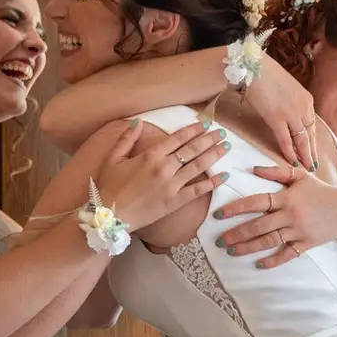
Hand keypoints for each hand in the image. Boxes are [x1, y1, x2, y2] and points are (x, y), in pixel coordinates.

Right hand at [94, 120, 228, 230]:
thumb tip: (137, 121)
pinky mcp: (175, 201)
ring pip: (198, 166)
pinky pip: (198, 190)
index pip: (178, 138)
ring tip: (226, 146)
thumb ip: (126, 139)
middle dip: (209, 139)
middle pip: (192, 149)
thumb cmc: (109, 186)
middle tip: (222, 132)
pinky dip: (213, 182)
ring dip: (214, 154)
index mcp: (150, 155)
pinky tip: (225, 175)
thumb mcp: (113, 158)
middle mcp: (164, 167)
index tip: (205, 123)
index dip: (193, 129)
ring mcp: (172, 185)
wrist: (110, 215)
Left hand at [211, 164, 336, 268]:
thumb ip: (276, 172)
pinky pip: (287, 254)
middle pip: (258, 226)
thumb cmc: (321, 191)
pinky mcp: (306, 244)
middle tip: (220, 240)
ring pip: (269, 241)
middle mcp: (290, 216)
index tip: (219, 214)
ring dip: (248, 248)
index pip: (256, 202)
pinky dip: (273, 261)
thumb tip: (253, 169)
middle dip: (237, 234)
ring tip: (231, 251)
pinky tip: (259, 264)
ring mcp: (298, 232)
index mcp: (286, 198)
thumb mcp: (300, 176)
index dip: (236, 208)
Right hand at [242, 57, 320, 171]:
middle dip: (312, 152)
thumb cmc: (266, 74)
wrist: (254, 66)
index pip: (312, 125)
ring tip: (307, 167)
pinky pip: (285, 140)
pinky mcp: (277, 118)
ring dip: (304, 155)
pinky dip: (289, 152)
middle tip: (314, 165)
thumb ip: (292, 102)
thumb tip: (289, 113)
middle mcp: (303, 107)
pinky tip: (293, 161)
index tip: (314, 150)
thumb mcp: (287, 88)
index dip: (313, 140)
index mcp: (307, 99)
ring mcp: (291, 114)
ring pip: (301, 140)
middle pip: (310, 134)